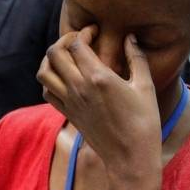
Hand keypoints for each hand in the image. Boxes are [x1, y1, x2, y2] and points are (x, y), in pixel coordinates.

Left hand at [37, 26, 161, 179]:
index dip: (84, 32)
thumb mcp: (145, 86)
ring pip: (44, 72)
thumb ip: (136, 58)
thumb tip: (131, 37)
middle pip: (55, 53)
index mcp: (98, 77)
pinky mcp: (68, 114)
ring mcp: (70, 102)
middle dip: (65, 40)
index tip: (95, 32)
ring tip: (67, 56)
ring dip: (51, 59)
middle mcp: (79, 88)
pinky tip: (65, 77)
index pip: (77, 44)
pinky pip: (46, 91)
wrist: (130, 158)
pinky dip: (49, 80)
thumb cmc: (144, 122)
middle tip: (79, 40)